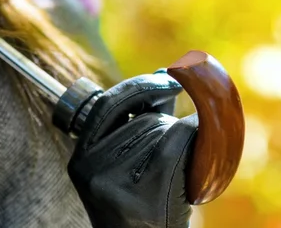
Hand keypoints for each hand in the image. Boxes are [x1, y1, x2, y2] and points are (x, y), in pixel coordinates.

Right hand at [68, 72, 197, 227]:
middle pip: (144, 120)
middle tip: (175, 151)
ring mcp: (115, 183)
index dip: (141, 86)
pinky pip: (177, 142)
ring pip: (162, 131)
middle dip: (167, 126)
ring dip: (180, 141)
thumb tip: (166, 74)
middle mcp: (90, 169)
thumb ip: (143, 120)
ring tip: (174, 175)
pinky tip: (199, 155)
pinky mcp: (145, 193)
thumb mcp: (129, 164)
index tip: (171, 80)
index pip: (108, 103)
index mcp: (81, 159)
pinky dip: (194, 138)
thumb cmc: (143, 205)